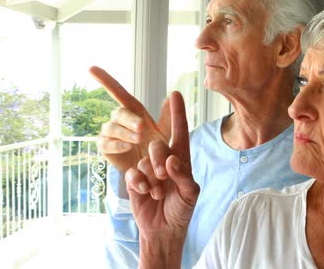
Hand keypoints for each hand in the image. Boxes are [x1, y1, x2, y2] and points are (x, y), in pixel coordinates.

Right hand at [89, 66, 170, 172]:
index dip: (106, 81)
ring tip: (138, 140)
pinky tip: (128, 147)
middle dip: (128, 118)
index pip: (120, 94)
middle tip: (142, 128)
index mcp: (136, 114)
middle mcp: (121, 122)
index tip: (91, 68)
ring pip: (110, 127)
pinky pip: (105, 143)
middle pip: (118, 112)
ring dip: (124, 132)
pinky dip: (116, 144)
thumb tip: (173, 93)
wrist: (158, 182)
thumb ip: (171, 116)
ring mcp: (112, 136)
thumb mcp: (171, 135)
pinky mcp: (107, 151)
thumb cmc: (165, 156)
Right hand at [125, 91, 199, 266]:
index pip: (180, 132)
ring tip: (158, 192)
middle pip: (157, 144)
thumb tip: (171, 160)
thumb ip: (183, 175)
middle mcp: (164, 159)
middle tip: (164, 176)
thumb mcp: (190, 194)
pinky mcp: (134, 179)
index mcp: (181, 158)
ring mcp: (147, 168)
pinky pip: (133, 173)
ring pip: (144, 160)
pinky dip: (140, 184)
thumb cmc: (181, 209)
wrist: (163, 230)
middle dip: (159, 159)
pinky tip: (146, 193)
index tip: (175, 93)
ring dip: (151, 178)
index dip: (177, 113)